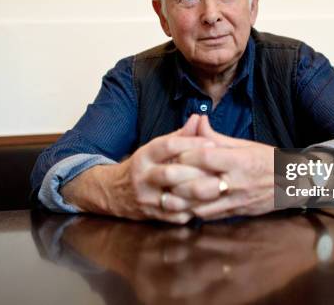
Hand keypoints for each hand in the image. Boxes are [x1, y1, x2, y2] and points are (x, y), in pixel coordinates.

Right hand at [61, 114, 215, 223]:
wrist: (114, 193)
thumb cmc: (143, 166)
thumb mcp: (155, 148)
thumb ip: (179, 135)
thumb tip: (198, 118)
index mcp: (144, 156)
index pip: (167, 146)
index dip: (191, 143)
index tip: (212, 142)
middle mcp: (143, 178)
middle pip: (170, 174)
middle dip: (196, 172)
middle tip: (220, 168)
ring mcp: (147, 199)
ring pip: (174, 199)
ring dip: (198, 195)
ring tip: (219, 188)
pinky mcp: (154, 216)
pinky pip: (177, 216)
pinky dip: (194, 210)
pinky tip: (210, 204)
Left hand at [172, 116, 275, 219]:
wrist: (293, 184)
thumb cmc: (267, 160)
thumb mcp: (245, 144)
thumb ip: (216, 136)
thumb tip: (197, 120)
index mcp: (240, 161)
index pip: (206, 158)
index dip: (186, 155)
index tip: (173, 153)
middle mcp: (237, 183)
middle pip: (199, 186)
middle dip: (178, 181)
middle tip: (163, 175)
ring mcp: (235, 201)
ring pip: (201, 205)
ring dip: (181, 201)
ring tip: (165, 194)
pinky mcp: (235, 214)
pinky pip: (209, 216)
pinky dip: (192, 212)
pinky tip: (181, 206)